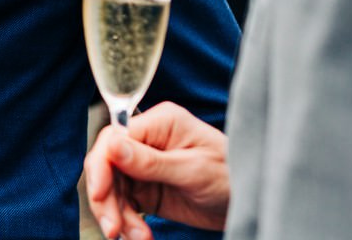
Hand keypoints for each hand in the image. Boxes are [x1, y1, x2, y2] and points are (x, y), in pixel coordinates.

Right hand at [85, 102, 230, 239]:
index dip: (101, 167)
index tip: (100, 195)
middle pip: (107, 166)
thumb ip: (151, 161)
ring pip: (113, 189)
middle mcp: (147, 140)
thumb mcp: (193, 170)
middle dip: (107, 199)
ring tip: (136, 237)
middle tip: (114, 229)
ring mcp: (145, 165)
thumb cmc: (232, 174)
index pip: (114, 138)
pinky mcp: (146, 188)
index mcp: (159, 123)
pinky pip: (125, 204)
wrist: (252, 200)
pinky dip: (128, 223)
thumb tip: (112, 146)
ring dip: (119, 217)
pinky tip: (141, 236)